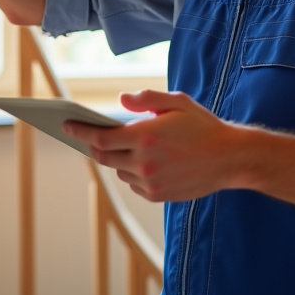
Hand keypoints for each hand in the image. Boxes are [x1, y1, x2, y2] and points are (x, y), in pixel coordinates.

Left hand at [64, 90, 245, 201]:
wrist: (229, 159)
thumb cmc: (203, 126)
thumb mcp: (176, 102)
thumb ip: (146, 99)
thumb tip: (121, 100)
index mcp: (144, 136)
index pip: (99, 137)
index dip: (79, 131)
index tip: (65, 125)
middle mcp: (143, 162)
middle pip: (103, 156)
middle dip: (94, 146)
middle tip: (90, 136)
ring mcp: (150, 181)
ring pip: (120, 170)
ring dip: (119, 159)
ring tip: (129, 147)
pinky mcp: (157, 195)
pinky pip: (135, 184)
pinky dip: (135, 173)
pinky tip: (148, 162)